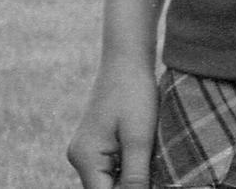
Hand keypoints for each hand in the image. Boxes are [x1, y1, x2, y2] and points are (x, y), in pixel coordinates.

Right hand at [67, 58, 158, 188]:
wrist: (126, 60)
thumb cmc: (134, 95)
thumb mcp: (139, 140)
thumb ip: (135, 178)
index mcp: (85, 158)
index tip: (152, 183)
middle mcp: (79, 157)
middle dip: (131, 188)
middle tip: (156, 173)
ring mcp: (85, 151)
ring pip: (110, 183)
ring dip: (132, 181)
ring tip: (152, 165)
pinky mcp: (95, 145)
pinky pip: (111, 170)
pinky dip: (129, 171)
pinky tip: (146, 160)